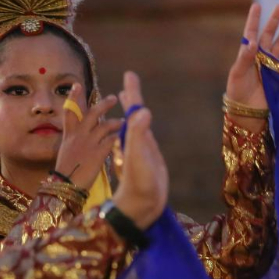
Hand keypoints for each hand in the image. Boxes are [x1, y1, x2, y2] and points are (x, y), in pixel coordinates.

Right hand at [55, 84, 121, 189]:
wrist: (64, 186)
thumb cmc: (64, 175)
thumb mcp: (66, 154)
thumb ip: (74, 144)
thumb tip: (79, 140)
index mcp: (69, 135)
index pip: (70, 111)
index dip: (74, 97)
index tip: (77, 85)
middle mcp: (78, 136)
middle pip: (92, 113)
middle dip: (103, 104)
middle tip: (113, 98)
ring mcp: (88, 143)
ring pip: (105, 125)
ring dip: (116, 122)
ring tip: (124, 122)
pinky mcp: (98, 153)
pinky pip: (112, 140)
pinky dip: (119, 137)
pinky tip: (125, 137)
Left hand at [113, 72, 167, 229]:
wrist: (141, 204)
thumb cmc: (139, 180)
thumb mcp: (138, 154)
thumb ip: (139, 133)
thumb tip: (142, 110)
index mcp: (131, 135)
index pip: (132, 108)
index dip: (132, 91)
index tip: (129, 74)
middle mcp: (135, 140)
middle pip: (133, 113)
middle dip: (132, 96)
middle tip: (130, 78)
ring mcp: (141, 150)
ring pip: (138, 124)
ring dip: (136, 111)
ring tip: (135, 102)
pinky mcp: (148, 159)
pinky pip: (145, 138)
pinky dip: (144, 129)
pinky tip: (145, 129)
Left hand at [226, 3, 278, 131]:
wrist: (246, 111)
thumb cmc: (237, 92)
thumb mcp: (237, 73)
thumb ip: (245, 57)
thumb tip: (253, 41)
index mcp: (247, 55)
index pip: (251, 33)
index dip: (254, 19)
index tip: (257, 5)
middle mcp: (260, 58)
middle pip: (268, 35)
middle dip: (274, 21)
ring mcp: (270, 66)